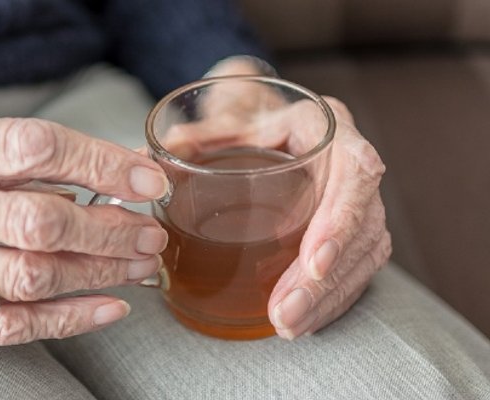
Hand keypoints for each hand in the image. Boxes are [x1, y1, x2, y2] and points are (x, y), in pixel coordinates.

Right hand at [0, 116, 169, 344]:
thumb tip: (77, 174)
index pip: (32, 147)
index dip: (100, 161)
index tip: (144, 178)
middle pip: (43, 217)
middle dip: (111, 227)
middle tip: (149, 231)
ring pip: (34, 274)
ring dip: (100, 271)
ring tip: (138, 264)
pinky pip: (6, 322)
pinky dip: (67, 318)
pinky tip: (105, 307)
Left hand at [182, 58, 391, 338]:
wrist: (262, 117)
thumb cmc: (245, 118)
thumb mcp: (220, 120)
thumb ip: (191, 137)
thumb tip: (144, 159)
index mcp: (322, 125)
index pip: (353, 171)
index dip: (339, 220)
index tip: (313, 262)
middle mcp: (349, 159)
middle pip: (361, 223)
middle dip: (325, 278)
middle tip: (286, 312)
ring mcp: (355, 195)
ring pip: (364, 252)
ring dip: (328, 296)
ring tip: (288, 325)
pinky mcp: (351, 226)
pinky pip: (357, 266)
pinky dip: (332, 298)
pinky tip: (305, 321)